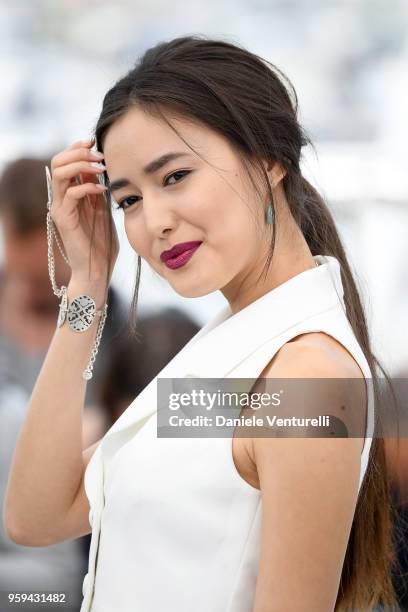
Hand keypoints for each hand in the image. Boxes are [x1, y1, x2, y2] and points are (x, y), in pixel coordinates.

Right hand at [49, 139, 118, 284]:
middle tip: (99, 154)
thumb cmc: (102, 243)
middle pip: (58, 162)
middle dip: (78, 152)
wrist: (96, 270)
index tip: (95, 142)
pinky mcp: (64, 219)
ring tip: (100, 166)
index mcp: (70, 194)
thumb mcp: (103, 210)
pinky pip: (71, 193)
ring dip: (81, 165)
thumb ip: (98, 190)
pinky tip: (103, 190)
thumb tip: (101, 167)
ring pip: (61, 173)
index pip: (65, 161)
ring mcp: (60, 208)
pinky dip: (88, 187)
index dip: (78, 148)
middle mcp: (61, 199)